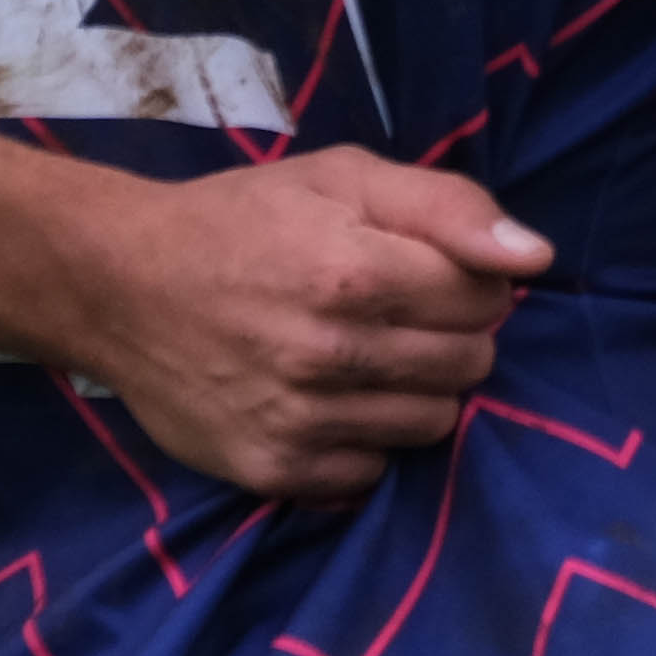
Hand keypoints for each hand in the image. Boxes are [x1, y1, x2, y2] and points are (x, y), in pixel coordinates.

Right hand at [68, 151, 554, 499]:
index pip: (487, 299)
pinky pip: (370, 476)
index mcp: (356, 271)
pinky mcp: (272, 471)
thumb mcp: (344, 178)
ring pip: (431, 425)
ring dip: (417, 391)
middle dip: (452, 337)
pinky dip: (365, 443)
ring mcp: (300, 421)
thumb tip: (535, 258)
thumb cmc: (244, 221)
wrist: (121, 285)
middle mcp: (331, 353)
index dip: (471, 282)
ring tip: (367, 356)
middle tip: (399, 314)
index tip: (431, 273)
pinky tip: (331, 402)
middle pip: (469, 366)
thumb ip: (449, 208)